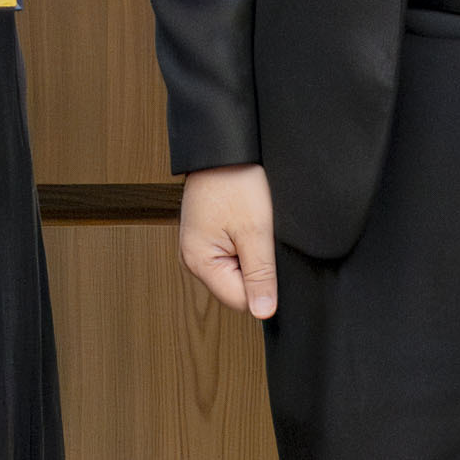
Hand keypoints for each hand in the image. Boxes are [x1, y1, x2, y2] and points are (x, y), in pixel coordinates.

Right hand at [179, 163, 277, 318]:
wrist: (223, 146)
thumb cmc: (235, 181)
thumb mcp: (255, 232)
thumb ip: (260, 277)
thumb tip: (264, 312)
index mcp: (199, 262)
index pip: (240, 300)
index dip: (262, 283)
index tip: (267, 254)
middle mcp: (193, 258)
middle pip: (236, 287)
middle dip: (256, 268)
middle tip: (259, 235)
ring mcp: (199, 246)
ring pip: (236, 270)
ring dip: (251, 254)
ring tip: (251, 225)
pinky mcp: (207, 235)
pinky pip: (232, 254)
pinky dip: (245, 243)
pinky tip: (247, 222)